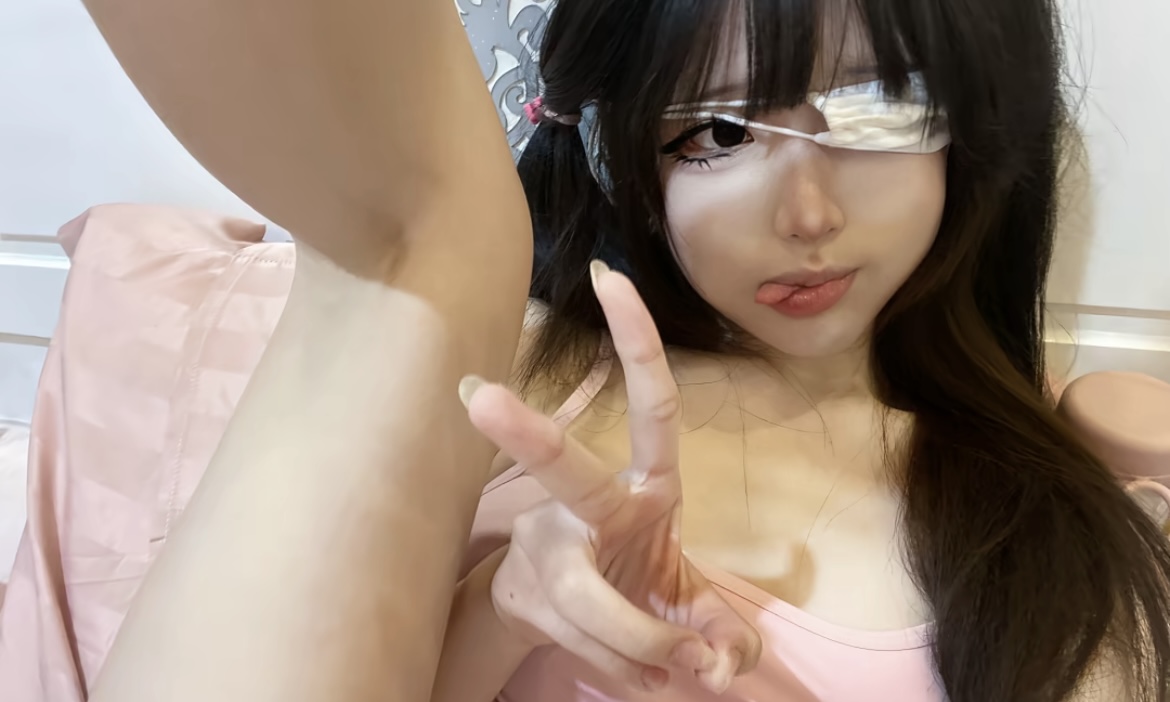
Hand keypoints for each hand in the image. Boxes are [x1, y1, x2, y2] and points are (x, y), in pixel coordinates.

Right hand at [463, 261, 761, 694]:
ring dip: (647, 649)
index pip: (651, 405)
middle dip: (527, 437)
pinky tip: (650, 679)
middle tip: (476, 396)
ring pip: (595, 607)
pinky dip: (630, 672)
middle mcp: (588, 509)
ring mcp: (550, 550)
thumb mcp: (688, 599)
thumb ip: (720, 627)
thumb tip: (727, 669)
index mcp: (642, 488)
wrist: (552, 620)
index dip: (636, 340)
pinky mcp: (529, 598)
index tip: (609, 277)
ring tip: (679, 676)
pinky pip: (589, 648)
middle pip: (565, 472)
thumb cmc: (632, 582)